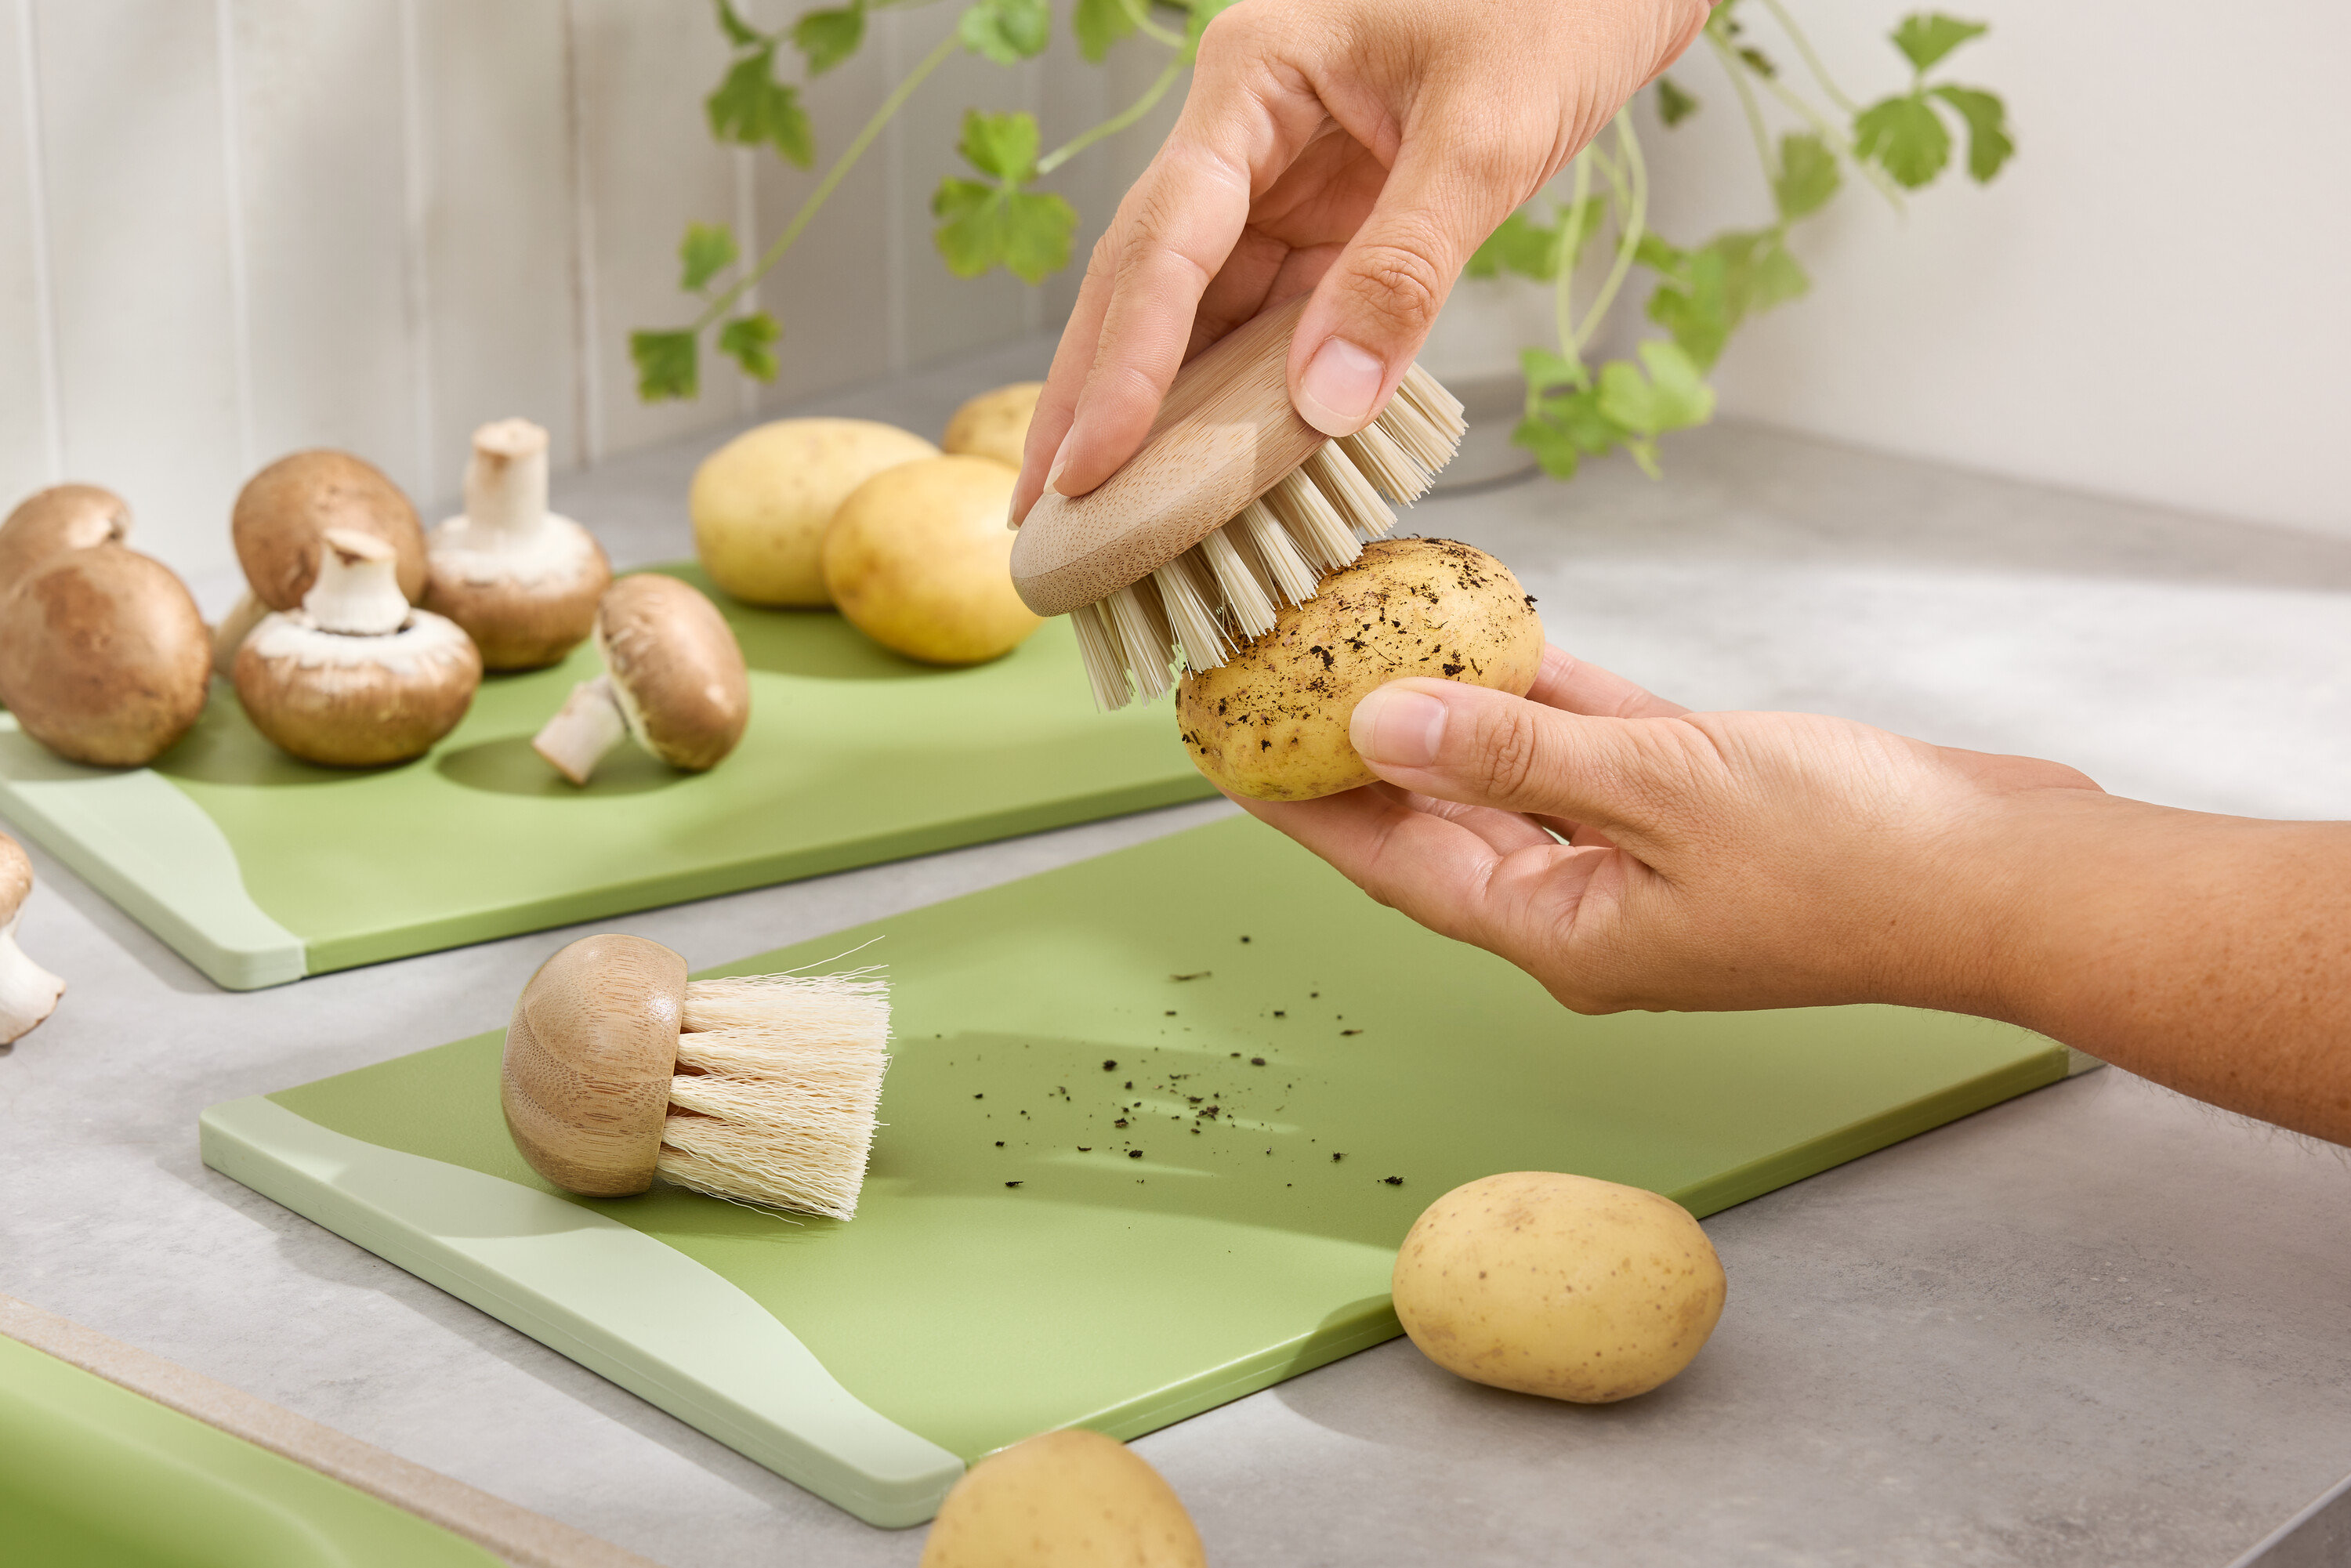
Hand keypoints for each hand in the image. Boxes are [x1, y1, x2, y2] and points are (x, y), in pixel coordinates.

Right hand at [1010, 0, 1712, 522]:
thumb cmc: (1557, 7)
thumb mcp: (1487, 136)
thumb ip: (1404, 269)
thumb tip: (1323, 406)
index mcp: (1254, 77)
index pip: (1164, 240)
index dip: (1122, 363)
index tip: (1092, 465)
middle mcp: (1246, 132)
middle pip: (1147, 284)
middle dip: (1093, 401)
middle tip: (1044, 515)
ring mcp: (1282, 184)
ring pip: (1197, 316)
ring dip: (1156, 416)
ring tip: (1103, 518)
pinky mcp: (1330, 229)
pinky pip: (1268, 325)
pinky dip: (1240, 402)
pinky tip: (1205, 476)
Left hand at [1228, 646, 2103, 1016]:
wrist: (2005, 877)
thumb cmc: (1853, 859)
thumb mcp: (1662, 790)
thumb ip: (1515, 753)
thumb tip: (1376, 725)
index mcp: (1558, 932)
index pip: (1388, 862)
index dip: (1298, 803)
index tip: (1224, 746)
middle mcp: (1581, 905)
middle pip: (1430, 817)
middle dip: (1350, 747)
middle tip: (1274, 673)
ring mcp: (1635, 856)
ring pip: (1505, 769)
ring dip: (1439, 703)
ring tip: (1357, 634)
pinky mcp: (1690, 802)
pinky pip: (1582, 741)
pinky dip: (1536, 689)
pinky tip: (1486, 628)